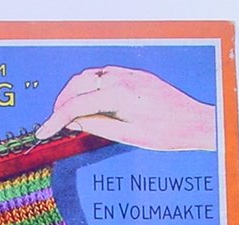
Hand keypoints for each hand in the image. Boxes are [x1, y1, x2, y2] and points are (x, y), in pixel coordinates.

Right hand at [36, 66, 215, 151]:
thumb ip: (97, 124)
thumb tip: (74, 121)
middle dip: (61, 103)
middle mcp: (122, 78)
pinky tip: (86, 103)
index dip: (56, 119)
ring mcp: (128, 74)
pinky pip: (103, 76)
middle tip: (53, 124)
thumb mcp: (127, 135)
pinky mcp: (134, 76)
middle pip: (78, 85)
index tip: (42, 132)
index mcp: (119, 95)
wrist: (195, 122)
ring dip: (73, 93)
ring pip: (89, 76)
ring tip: (67, 115)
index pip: (77, 104)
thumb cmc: (165, 134)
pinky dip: (88, 87)